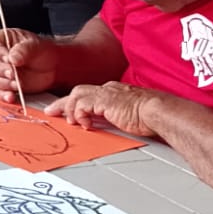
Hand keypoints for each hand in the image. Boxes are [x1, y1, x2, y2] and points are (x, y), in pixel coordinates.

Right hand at [0, 30, 57, 100]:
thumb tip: (12, 57)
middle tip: (13, 73)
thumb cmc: (41, 51)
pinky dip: (4, 95)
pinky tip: (11, 96)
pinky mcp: (4, 85)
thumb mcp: (35, 45)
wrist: (52, 67)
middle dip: (1, 70)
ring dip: (4, 83)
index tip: (8, 59)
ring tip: (17, 84)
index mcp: (1, 40)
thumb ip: (23, 50)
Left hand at [45, 82, 162, 137]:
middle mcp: (108, 89)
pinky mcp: (104, 101)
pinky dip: (79, 114)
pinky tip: (83, 124)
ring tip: (66, 120)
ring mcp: (106, 94)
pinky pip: (82, 105)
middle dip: (64, 102)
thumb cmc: (152, 115)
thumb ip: (118, 117)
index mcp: (114, 91)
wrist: (160, 111)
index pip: (89, 94)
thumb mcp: (130, 115)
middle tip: (52, 111)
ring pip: (76, 95)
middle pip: (78, 91)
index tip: (68, 111)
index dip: (76, 103)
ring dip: (68, 108)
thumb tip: (112, 124)